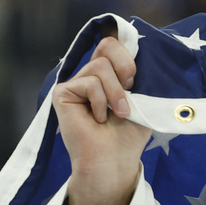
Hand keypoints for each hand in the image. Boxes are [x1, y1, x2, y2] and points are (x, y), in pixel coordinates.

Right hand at [52, 33, 151, 204]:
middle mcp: (90, 75)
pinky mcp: (63, 93)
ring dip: (116, 93)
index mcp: (109, 74)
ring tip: (118, 114)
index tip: (136, 79)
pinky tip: (99, 119)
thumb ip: (138, 73)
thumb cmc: (129, 134)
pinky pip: (89, 82)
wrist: (114, 159)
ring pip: (100, 66)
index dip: (127, 54)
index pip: (114, 44)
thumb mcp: (142, 98)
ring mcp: (76, 83)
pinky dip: (101, 102)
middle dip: (126, 68)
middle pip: (107, 46)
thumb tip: (140, 47)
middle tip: (130, 91)